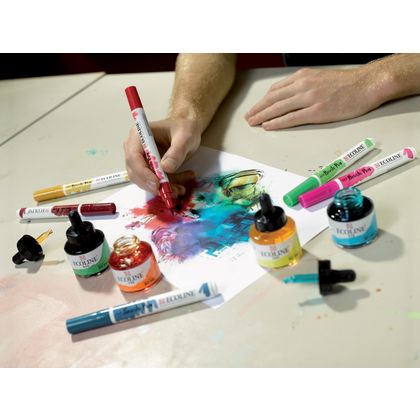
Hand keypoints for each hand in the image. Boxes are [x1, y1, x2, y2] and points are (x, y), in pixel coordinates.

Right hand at [124, 118, 200, 196]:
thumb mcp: (185, 138)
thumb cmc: (184, 129)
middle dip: (152, 184)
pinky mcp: (147, 168)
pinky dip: (166, 186)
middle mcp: (134, 148)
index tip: (157, 183)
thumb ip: (176, 152)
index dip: (143, 172)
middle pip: (136, 172)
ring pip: (144, 180)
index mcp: (139, 135)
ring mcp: (140, 159)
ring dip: (161, 188)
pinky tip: (179, 186)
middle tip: (170, 192)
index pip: (134, 157)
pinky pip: (153, 182)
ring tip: (180, 189)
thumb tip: (166, 168)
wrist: (186, 130)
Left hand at [245, 66, 382, 129]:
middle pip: (273, 99)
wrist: (366, 85)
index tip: (255, 108)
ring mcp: (309, 98)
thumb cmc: (345, 84)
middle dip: (258, 109)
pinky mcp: (317, 111)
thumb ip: (303, 86)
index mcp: (303, 77)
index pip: (276, 90)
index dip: (263, 100)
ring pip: (279, 108)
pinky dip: (277, 122)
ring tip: (253, 123)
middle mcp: (303, 86)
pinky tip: (268, 126)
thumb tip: (288, 96)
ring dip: (263, 116)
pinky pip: (292, 118)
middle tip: (248, 118)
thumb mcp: (319, 78)